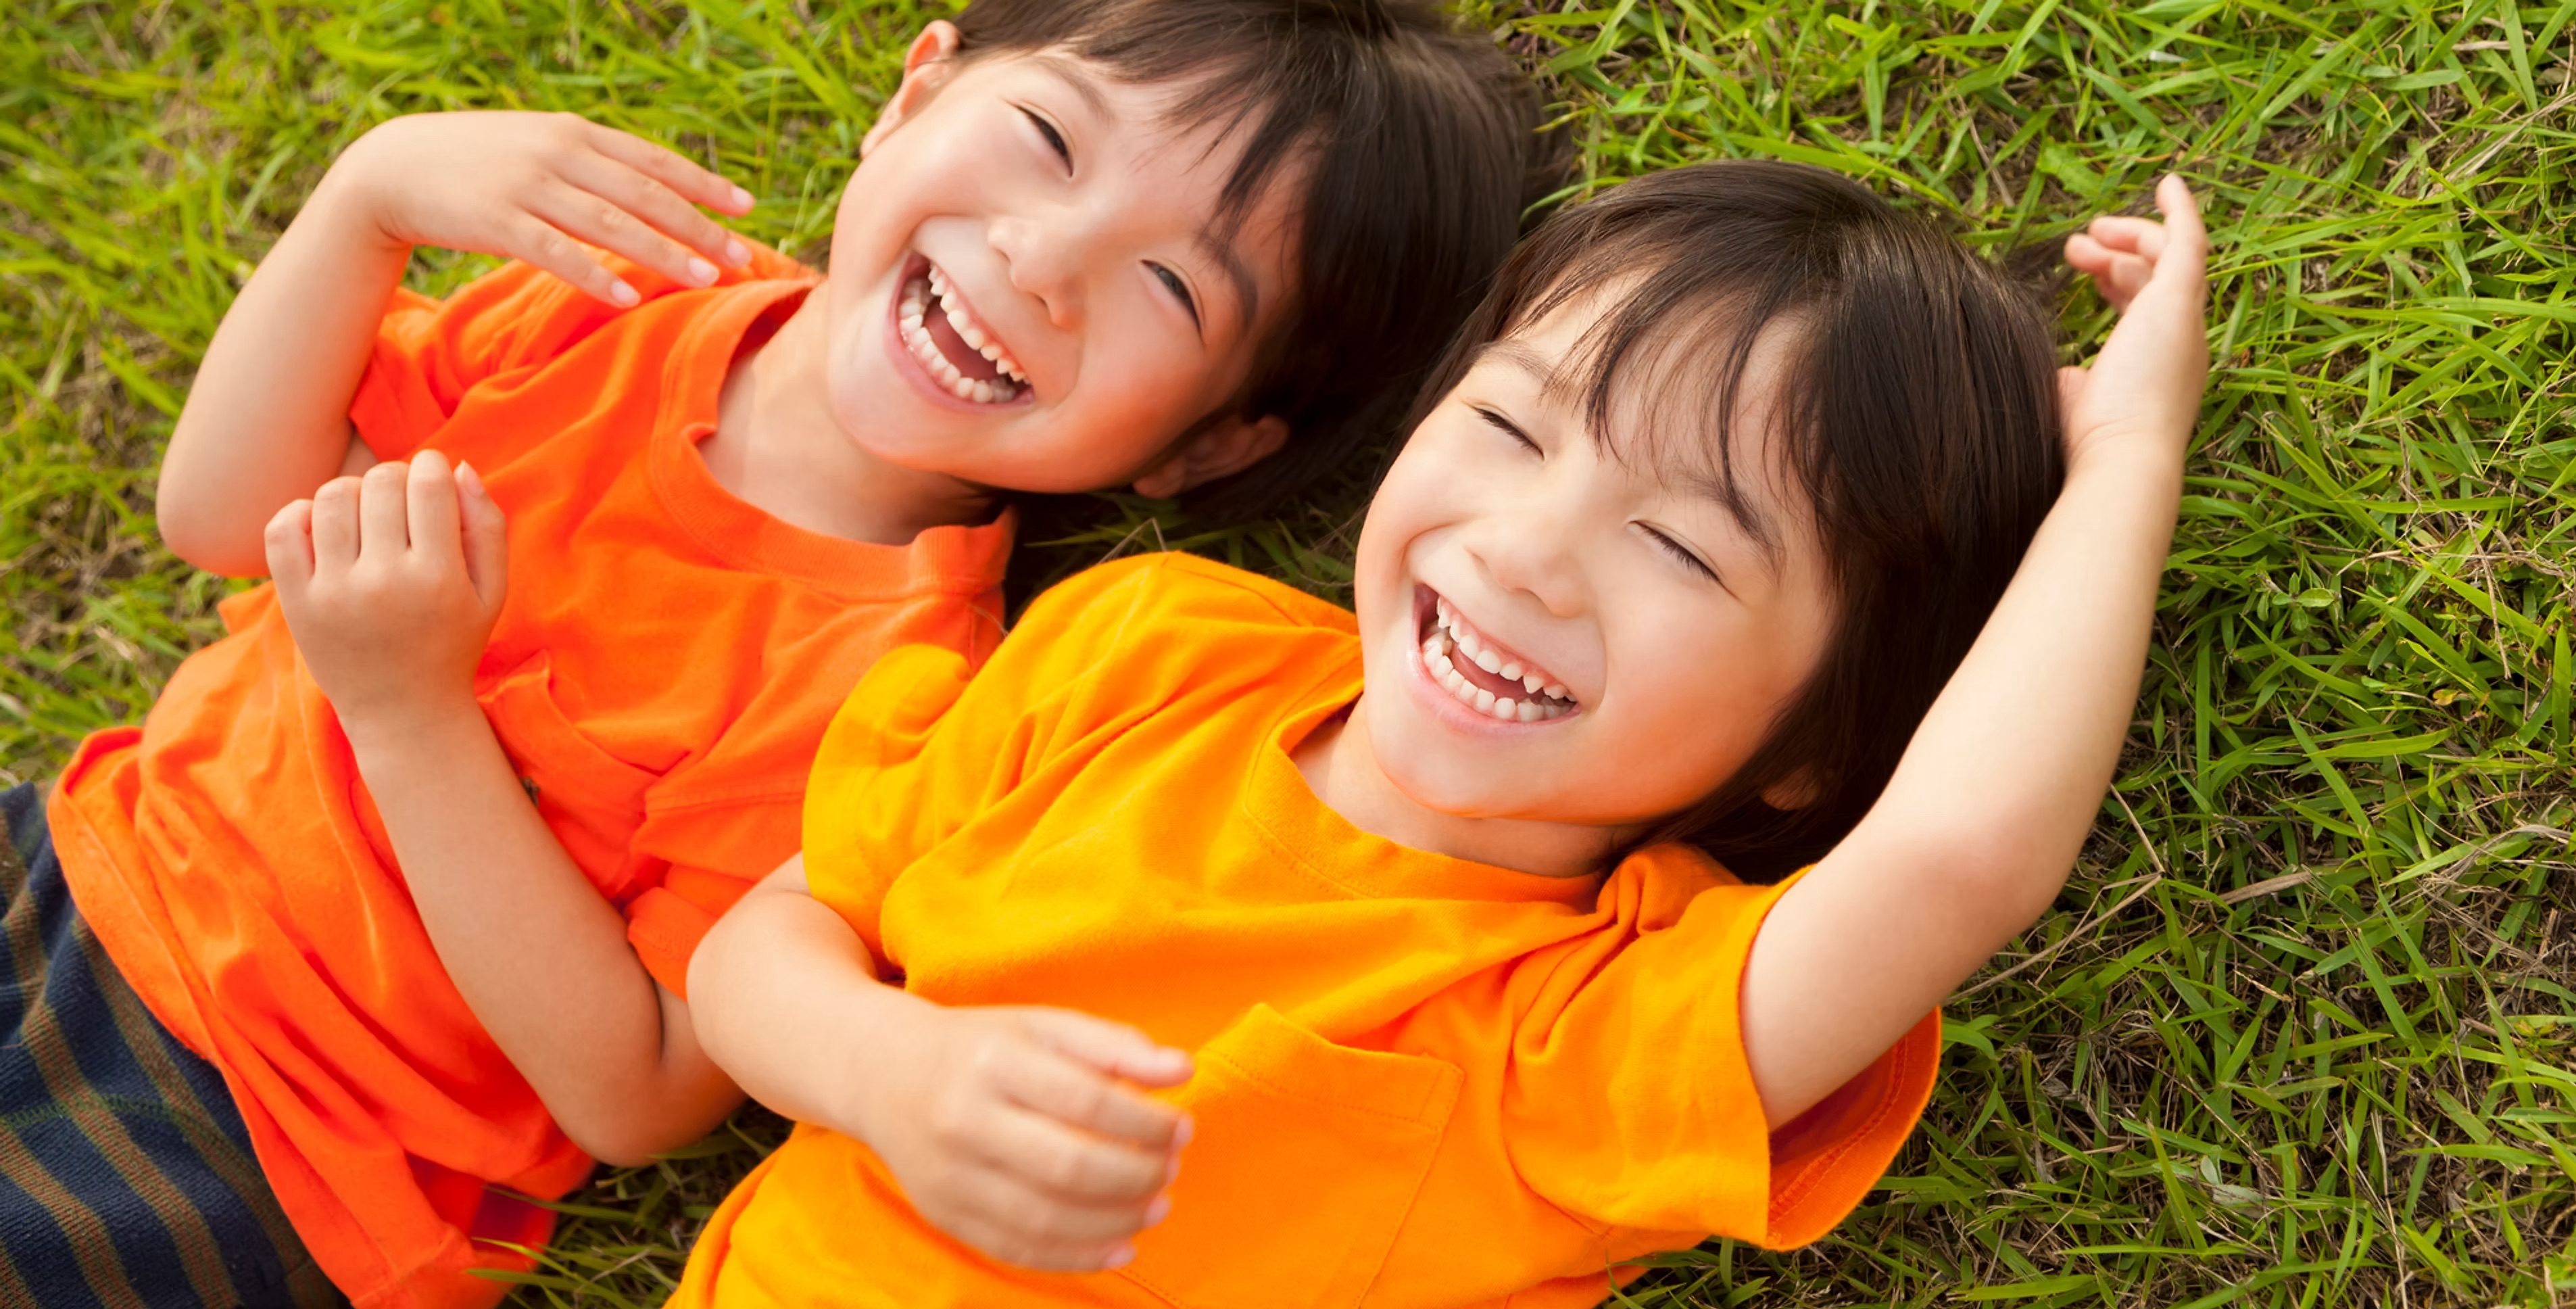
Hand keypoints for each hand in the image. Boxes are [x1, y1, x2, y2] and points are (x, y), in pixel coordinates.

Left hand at [264, 452, 507, 730]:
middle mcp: (384, 581)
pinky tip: (325, 529)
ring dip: (351, 491)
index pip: (427, 483)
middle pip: (380, 483)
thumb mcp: (492, 592)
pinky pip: (284, 529)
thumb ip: (487, 526)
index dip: (431, 466)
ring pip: (331, 497)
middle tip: (401, 499)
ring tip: (364, 514)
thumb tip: (458, 466)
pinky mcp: (297, 602)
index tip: (432, 478)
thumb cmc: (453, 643)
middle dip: (395, 477)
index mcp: (438, 576)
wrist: (403, 711)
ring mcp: (334, 592)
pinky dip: (301, 513)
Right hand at [329, 111, 756, 306]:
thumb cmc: (480, 164)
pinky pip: (554, 253)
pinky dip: (594, 276)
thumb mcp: (541, 148)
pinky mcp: (495, 221)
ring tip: (706, 278)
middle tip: (741, 256)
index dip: (703, 184)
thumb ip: (593, 165)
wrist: (394, 166)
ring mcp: (527, 186)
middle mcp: (558, 153)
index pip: (653, 161)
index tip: (747, 207)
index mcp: (575, 133)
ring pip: (609, 223)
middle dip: (698, 225)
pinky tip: (628, 299)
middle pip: (644, 194)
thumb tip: (653, 192)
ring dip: (663, 252)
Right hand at [853, 1003, 1193, 1271]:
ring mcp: (949, 1175)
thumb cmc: (980, 1046)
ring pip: (1046, 1218)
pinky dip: (1078, 1257)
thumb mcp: (1043, 1025)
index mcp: (994, 1061)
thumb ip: (1113, 1044)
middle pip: (1068, 1165)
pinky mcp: (944, 1214)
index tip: (1182, 1127)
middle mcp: (965, 1119)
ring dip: (1117, 1221)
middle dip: (1137, 1176)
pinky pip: (1018, 1250)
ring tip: (1157, 1205)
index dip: (1146, 1122)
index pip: (1086, 1100)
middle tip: (1171, 1169)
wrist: (882, 1073)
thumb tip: (1181, 1070)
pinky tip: (1122, 1246)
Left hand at [2059, 174, 2210, 471]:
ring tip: (2082, 236)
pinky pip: (2189, 241)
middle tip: (2076, 247)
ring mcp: (2184, 319)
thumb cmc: (2093, 444)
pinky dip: (2181, 211)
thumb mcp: (2077, 404)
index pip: (2145, 307)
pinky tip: (2167, 183)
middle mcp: (2181, 340)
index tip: (2085, 271)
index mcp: (2159, 364)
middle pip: (2158, 278)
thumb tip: (2064, 376)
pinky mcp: (2178, 300)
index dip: (2118, 282)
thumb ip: (2075, 384)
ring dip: (2127, 237)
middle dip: (2118, 255)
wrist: (2122, 458)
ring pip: (2169, 258)